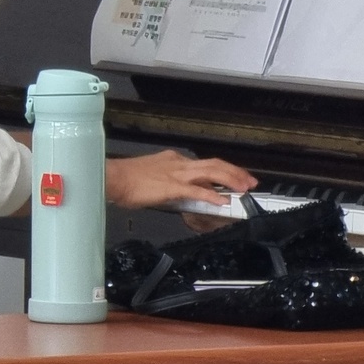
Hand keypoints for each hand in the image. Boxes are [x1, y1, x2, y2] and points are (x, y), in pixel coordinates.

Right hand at [103, 150, 257, 210]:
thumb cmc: (126, 180)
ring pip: (211, 172)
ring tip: (244, 188)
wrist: (112, 177)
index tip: (236, 177)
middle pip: (214, 164)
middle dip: (235, 172)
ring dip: (231, 180)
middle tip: (250, 182)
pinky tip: (223, 202)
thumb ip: (169, 182)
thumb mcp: (153, 176)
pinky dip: (212, 196)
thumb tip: (179, 192)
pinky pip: (197, 190)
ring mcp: (176, 174)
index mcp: (174, 161)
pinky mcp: (171, 187)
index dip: (224, 170)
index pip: (205, 164)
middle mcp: (179, 163)